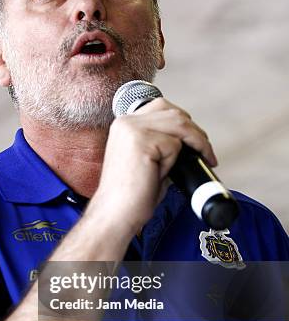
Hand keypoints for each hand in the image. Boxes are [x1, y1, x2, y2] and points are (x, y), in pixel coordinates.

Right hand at [91, 98, 217, 236]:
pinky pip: (174, 145)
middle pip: (174, 112)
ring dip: (197, 141)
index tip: (194, 140)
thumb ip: (162, 146)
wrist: (115, 213)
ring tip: (205, 157)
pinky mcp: (141, 143)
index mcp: (124, 124)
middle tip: (205, 151)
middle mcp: (126, 122)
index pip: (161, 107)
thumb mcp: (147, 161)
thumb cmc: (130, 194)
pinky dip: (177, 160)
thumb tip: (188, 144)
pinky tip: (166, 174)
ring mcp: (132, 130)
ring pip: (179, 124)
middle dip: (195, 130)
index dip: (182, 121)